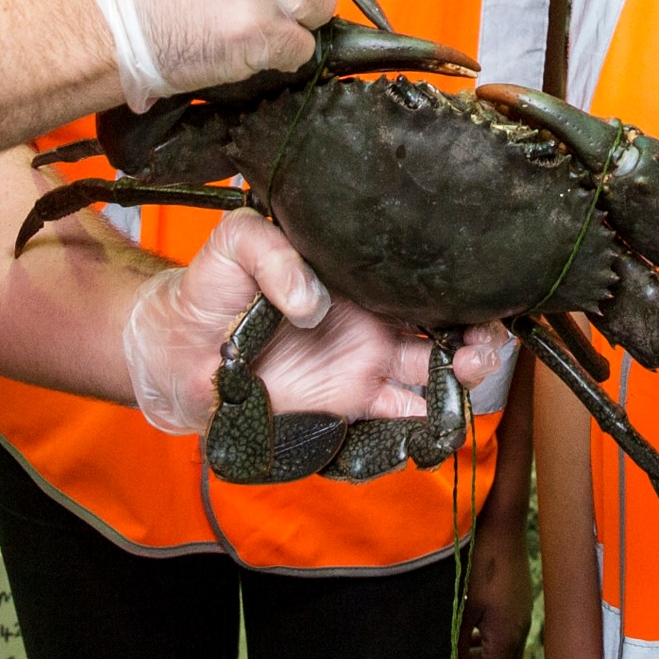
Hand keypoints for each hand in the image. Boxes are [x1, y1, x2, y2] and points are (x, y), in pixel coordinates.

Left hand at [124, 211, 480, 432]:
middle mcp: (372, 317)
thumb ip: (271, 252)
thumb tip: (312, 300)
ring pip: (436, 367)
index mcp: (358, 275)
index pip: (423, 275)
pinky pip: (401, 411)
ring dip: (465, 369)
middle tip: (478, 338)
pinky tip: (440, 409)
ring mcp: (365, 360)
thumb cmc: (208, 289)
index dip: (459, 281)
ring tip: (467, 365)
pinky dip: (428, 414)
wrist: (179, 350)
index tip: (478, 289)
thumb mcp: (234, 243)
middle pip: (448, 322)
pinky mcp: (349, 401)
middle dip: (479, 329)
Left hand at [458, 513, 533, 658]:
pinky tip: (468, 627)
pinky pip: (506, 637)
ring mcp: (521, 617)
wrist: (500, 524)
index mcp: (507, 637)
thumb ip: (456, 643)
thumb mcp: (460, 606)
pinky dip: (488, 643)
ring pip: (504, 658)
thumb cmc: (478, 562)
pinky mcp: (519, 604)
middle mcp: (520, 632)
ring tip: (457, 649)